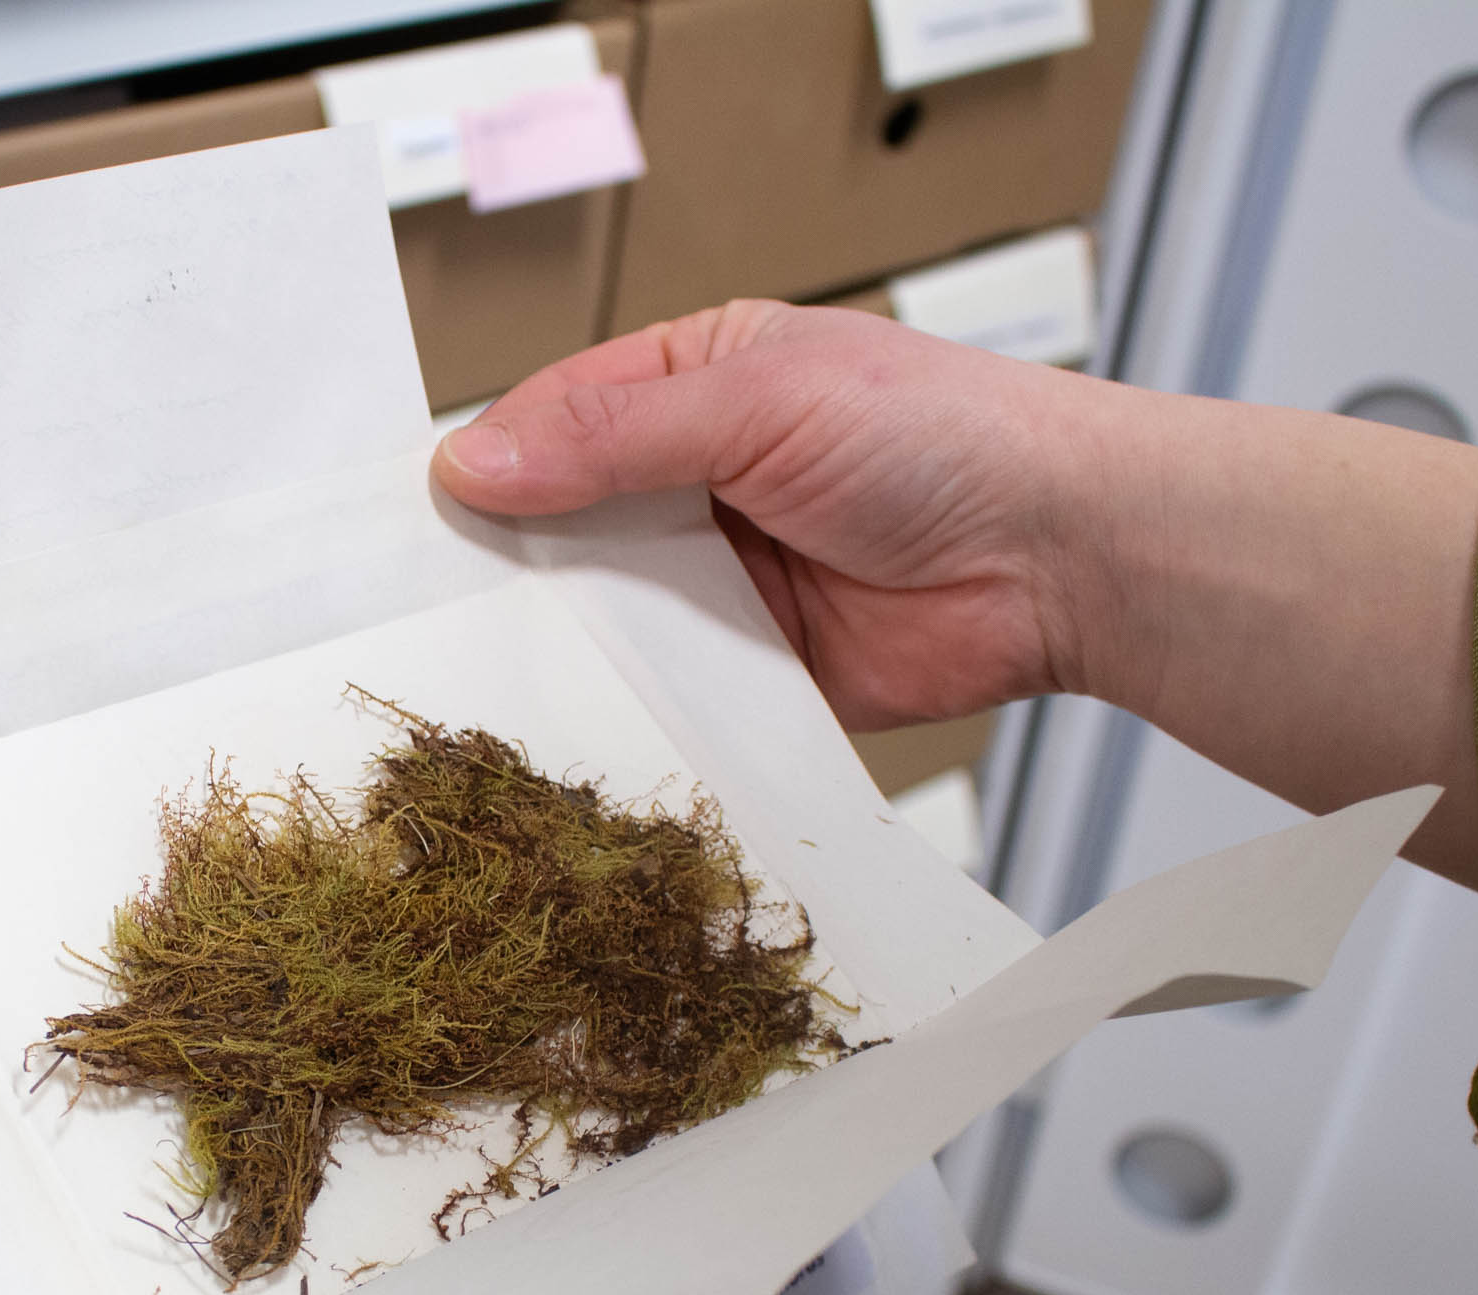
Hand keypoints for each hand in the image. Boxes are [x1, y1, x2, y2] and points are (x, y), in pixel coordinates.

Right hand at [435, 300, 1103, 730]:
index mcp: (694, 386)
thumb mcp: (759, 401)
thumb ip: (615, 437)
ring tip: (477, 673)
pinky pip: (663, 694)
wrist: (1063, 558)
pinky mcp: (749, 674)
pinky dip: (623, 708)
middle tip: (423, 609)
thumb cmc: (943, 436)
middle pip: (564, 528)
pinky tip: (569, 723)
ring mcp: (720, 584)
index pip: (555, 421)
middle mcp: (697, 485)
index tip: (414, 518)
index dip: (485, 465)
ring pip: (603, 617)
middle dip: (508, 565)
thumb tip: (472, 460)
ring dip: (560, 641)